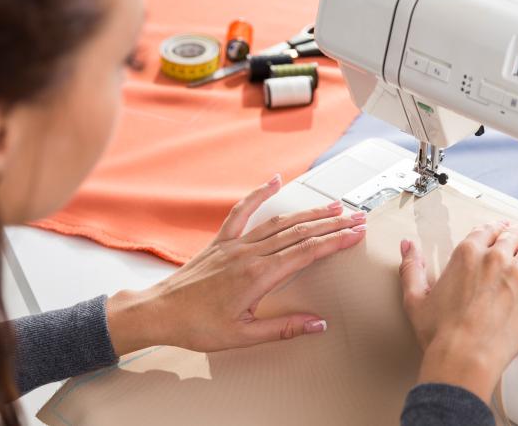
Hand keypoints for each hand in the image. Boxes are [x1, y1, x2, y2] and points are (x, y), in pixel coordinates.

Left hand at [106, 174, 366, 354]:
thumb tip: (318, 324)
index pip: (307, 252)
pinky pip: (243, 211)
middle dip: (331, 224)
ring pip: (279, 222)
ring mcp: (235, 244)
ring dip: (308, 213)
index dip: (335, 241)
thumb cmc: (198, 326)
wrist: (160, 312)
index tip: (356, 234)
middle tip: (356, 218)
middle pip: (299, 232)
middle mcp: (249, 254)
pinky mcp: (221, 241)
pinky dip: (259, 194)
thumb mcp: (244, 335)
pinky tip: (274, 181)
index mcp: (259, 276)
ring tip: (332, 206)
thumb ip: (284, 328)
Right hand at [398, 219, 517, 402]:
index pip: (485, 231)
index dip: (494, 227)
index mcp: (466, 255)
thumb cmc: (441, 334)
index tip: (499, 228)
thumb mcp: (416, 298)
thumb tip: (408, 248)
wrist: (465, 356)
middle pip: (513, 235)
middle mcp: (494, 258)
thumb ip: (411, 268)